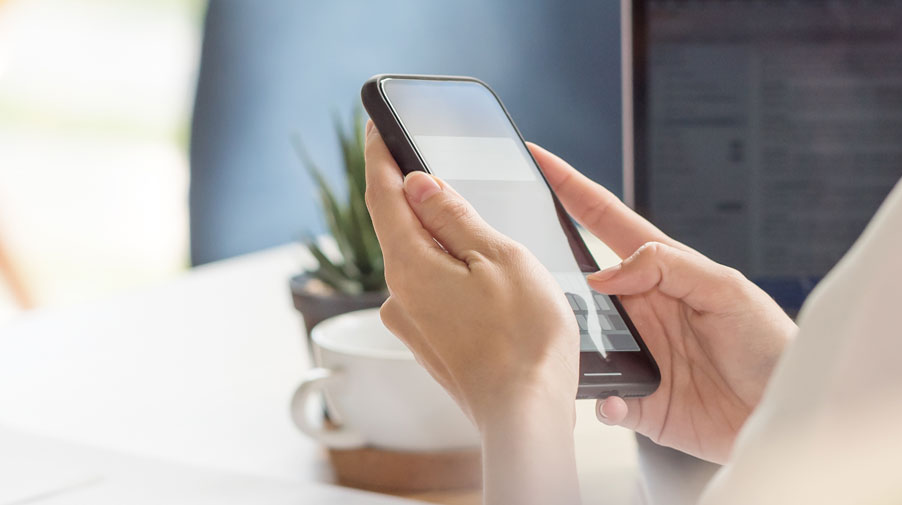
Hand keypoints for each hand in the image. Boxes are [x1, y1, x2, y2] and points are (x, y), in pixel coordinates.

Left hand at [363, 121, 580, 504]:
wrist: (527, 416)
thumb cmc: (524, 338)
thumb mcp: (498, 256)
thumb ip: (454, 216)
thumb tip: (417, 184)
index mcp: (409, 264)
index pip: (381, 193)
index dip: (378, 154)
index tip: (375, 125)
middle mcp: (398, 294)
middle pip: (398, 226)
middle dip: (414, 194)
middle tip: (428, 160)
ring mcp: (412, 322)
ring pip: (419, 260)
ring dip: (439, 237)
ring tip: (476, 227)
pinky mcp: (429, 344)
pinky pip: (432, 290)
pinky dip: (449, 272)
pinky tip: (482, 278)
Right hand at [528, 143, 796, 463]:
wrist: (788, 412)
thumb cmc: (772, 346)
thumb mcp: (727, 289)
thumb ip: (668, 267)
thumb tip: (604, 274)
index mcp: (661, 272)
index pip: (604, 220)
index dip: (571, 188)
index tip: (538, 158)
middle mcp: (640, 310)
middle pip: (577, 282)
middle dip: (545, 269)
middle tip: (519, 259)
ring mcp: (636, 354)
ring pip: (578, 341)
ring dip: (567, 341)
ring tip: (561, 339)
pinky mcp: (637, 401)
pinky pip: (602, 399)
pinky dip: (601, 400)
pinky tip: (612, 398)